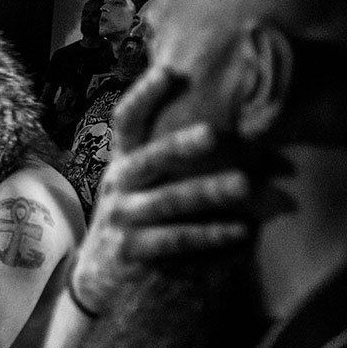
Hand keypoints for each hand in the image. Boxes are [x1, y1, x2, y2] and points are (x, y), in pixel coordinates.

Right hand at [70, 67, 253, 314]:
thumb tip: (235, 130)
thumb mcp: (141, 183)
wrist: (100, 276)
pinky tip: (243, 231)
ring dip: (208, 191)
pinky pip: (175, 239)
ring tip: (246, 185)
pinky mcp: (132, 249)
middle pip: (149, 158)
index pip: (127, 121)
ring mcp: (123, 217)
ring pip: (168, 201)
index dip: (144, 96)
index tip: (170, 72)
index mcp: (124, 161)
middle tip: (213, 133)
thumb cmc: (137, 218)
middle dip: (180, 145)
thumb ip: (169, 158)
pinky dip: (211, 234)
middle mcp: (119, 184)